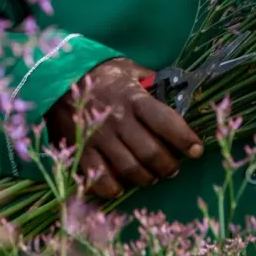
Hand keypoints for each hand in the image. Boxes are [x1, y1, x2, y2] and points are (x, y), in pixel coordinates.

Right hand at [46, 58, 204, 199]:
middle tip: (174, 167)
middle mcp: (119, 120)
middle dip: (169, 165)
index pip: (166, 121)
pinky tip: (122, 186)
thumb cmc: (100, 74)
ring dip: (147, 178)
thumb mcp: (129, 68)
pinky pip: (100, 177)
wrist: (57, 78)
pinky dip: (114, 187)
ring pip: (131, 169)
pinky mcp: (82, 150)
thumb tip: (177, 87)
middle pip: (151, 152)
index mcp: (134, 98)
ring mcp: (99, 137)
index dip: (185, 139)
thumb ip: (152, 80)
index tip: (198, 150)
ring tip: (152, 177)